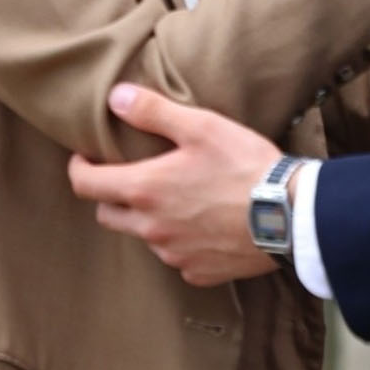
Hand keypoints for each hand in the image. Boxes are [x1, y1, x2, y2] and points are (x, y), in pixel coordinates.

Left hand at [68, 84, 283, 285]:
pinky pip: (177, 256)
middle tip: (130, 176)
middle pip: (108, 215)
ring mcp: (174, 254)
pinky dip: (181, 240)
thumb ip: (153, 111)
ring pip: (144, 236)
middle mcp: (151, 228)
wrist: (290, 216)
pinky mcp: (198, 271)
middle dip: (110, 195)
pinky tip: (204, 223)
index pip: (87, 185)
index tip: (84, 158)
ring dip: (149, 218)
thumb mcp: (201, 126)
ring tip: (179, 197)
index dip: (79, 169)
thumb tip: (115, 98)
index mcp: (145, 190)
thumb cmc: (245, 166)